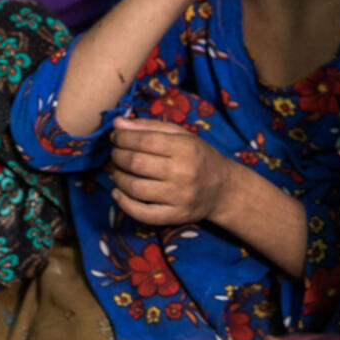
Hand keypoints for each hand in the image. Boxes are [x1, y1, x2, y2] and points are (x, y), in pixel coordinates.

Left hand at [109, 116, 232, 225]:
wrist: (223, 189)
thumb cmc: (197, 156)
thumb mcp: (180, 135)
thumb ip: (149, 127)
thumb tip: (117, 123)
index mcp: (185, 148)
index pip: (144, 140)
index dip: (122, 137)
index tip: (115, 136)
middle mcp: (183, 173)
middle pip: (136, 163)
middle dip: (117, 156)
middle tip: (115, 153)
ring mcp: (179, 197)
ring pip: (135, 188)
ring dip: (117, 177)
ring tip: (116, 170)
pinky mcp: (176, 216)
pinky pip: (143, 213)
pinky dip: (124, 203)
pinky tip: (117, 193)